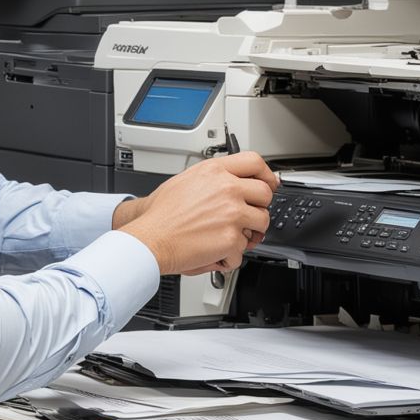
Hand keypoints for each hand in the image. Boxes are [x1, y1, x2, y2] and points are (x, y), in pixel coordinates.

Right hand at [120, 152, 278, 274]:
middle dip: (259, 207)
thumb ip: (214, 179)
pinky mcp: (232, 239)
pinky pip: (243, 250)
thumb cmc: (161, 214)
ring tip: (227, 237)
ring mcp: (232, 214)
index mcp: (215, 172)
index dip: (267, 175)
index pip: (255, 162)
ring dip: (249, 233)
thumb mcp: (186, 180)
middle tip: (247, 216)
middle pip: (265, 194)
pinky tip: (213, 251)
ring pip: (262, 223)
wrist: (150, 239)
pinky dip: (229, 256)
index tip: (269, 184)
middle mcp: (227, 189)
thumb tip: (233, 182)